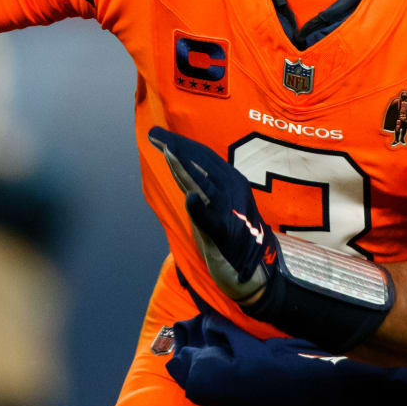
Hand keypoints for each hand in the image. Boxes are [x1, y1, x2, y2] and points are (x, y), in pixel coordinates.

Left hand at [146, 127, 276, 309]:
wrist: (253, 271)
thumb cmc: (233, 235)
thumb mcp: (217, 202)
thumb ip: (200, 183)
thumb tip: (178, 160)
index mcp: (231, 181)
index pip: (202, 157)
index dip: (179, 144)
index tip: (157, 135)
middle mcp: (232, 191)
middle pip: (201, 165)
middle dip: (176, 148)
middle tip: (153, 135)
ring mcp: (229, 212)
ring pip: (205, 186)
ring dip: (185, 169)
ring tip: (168, 152)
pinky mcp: (224, 236)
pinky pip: (211, 221)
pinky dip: (200, 210)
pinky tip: (191, 199)